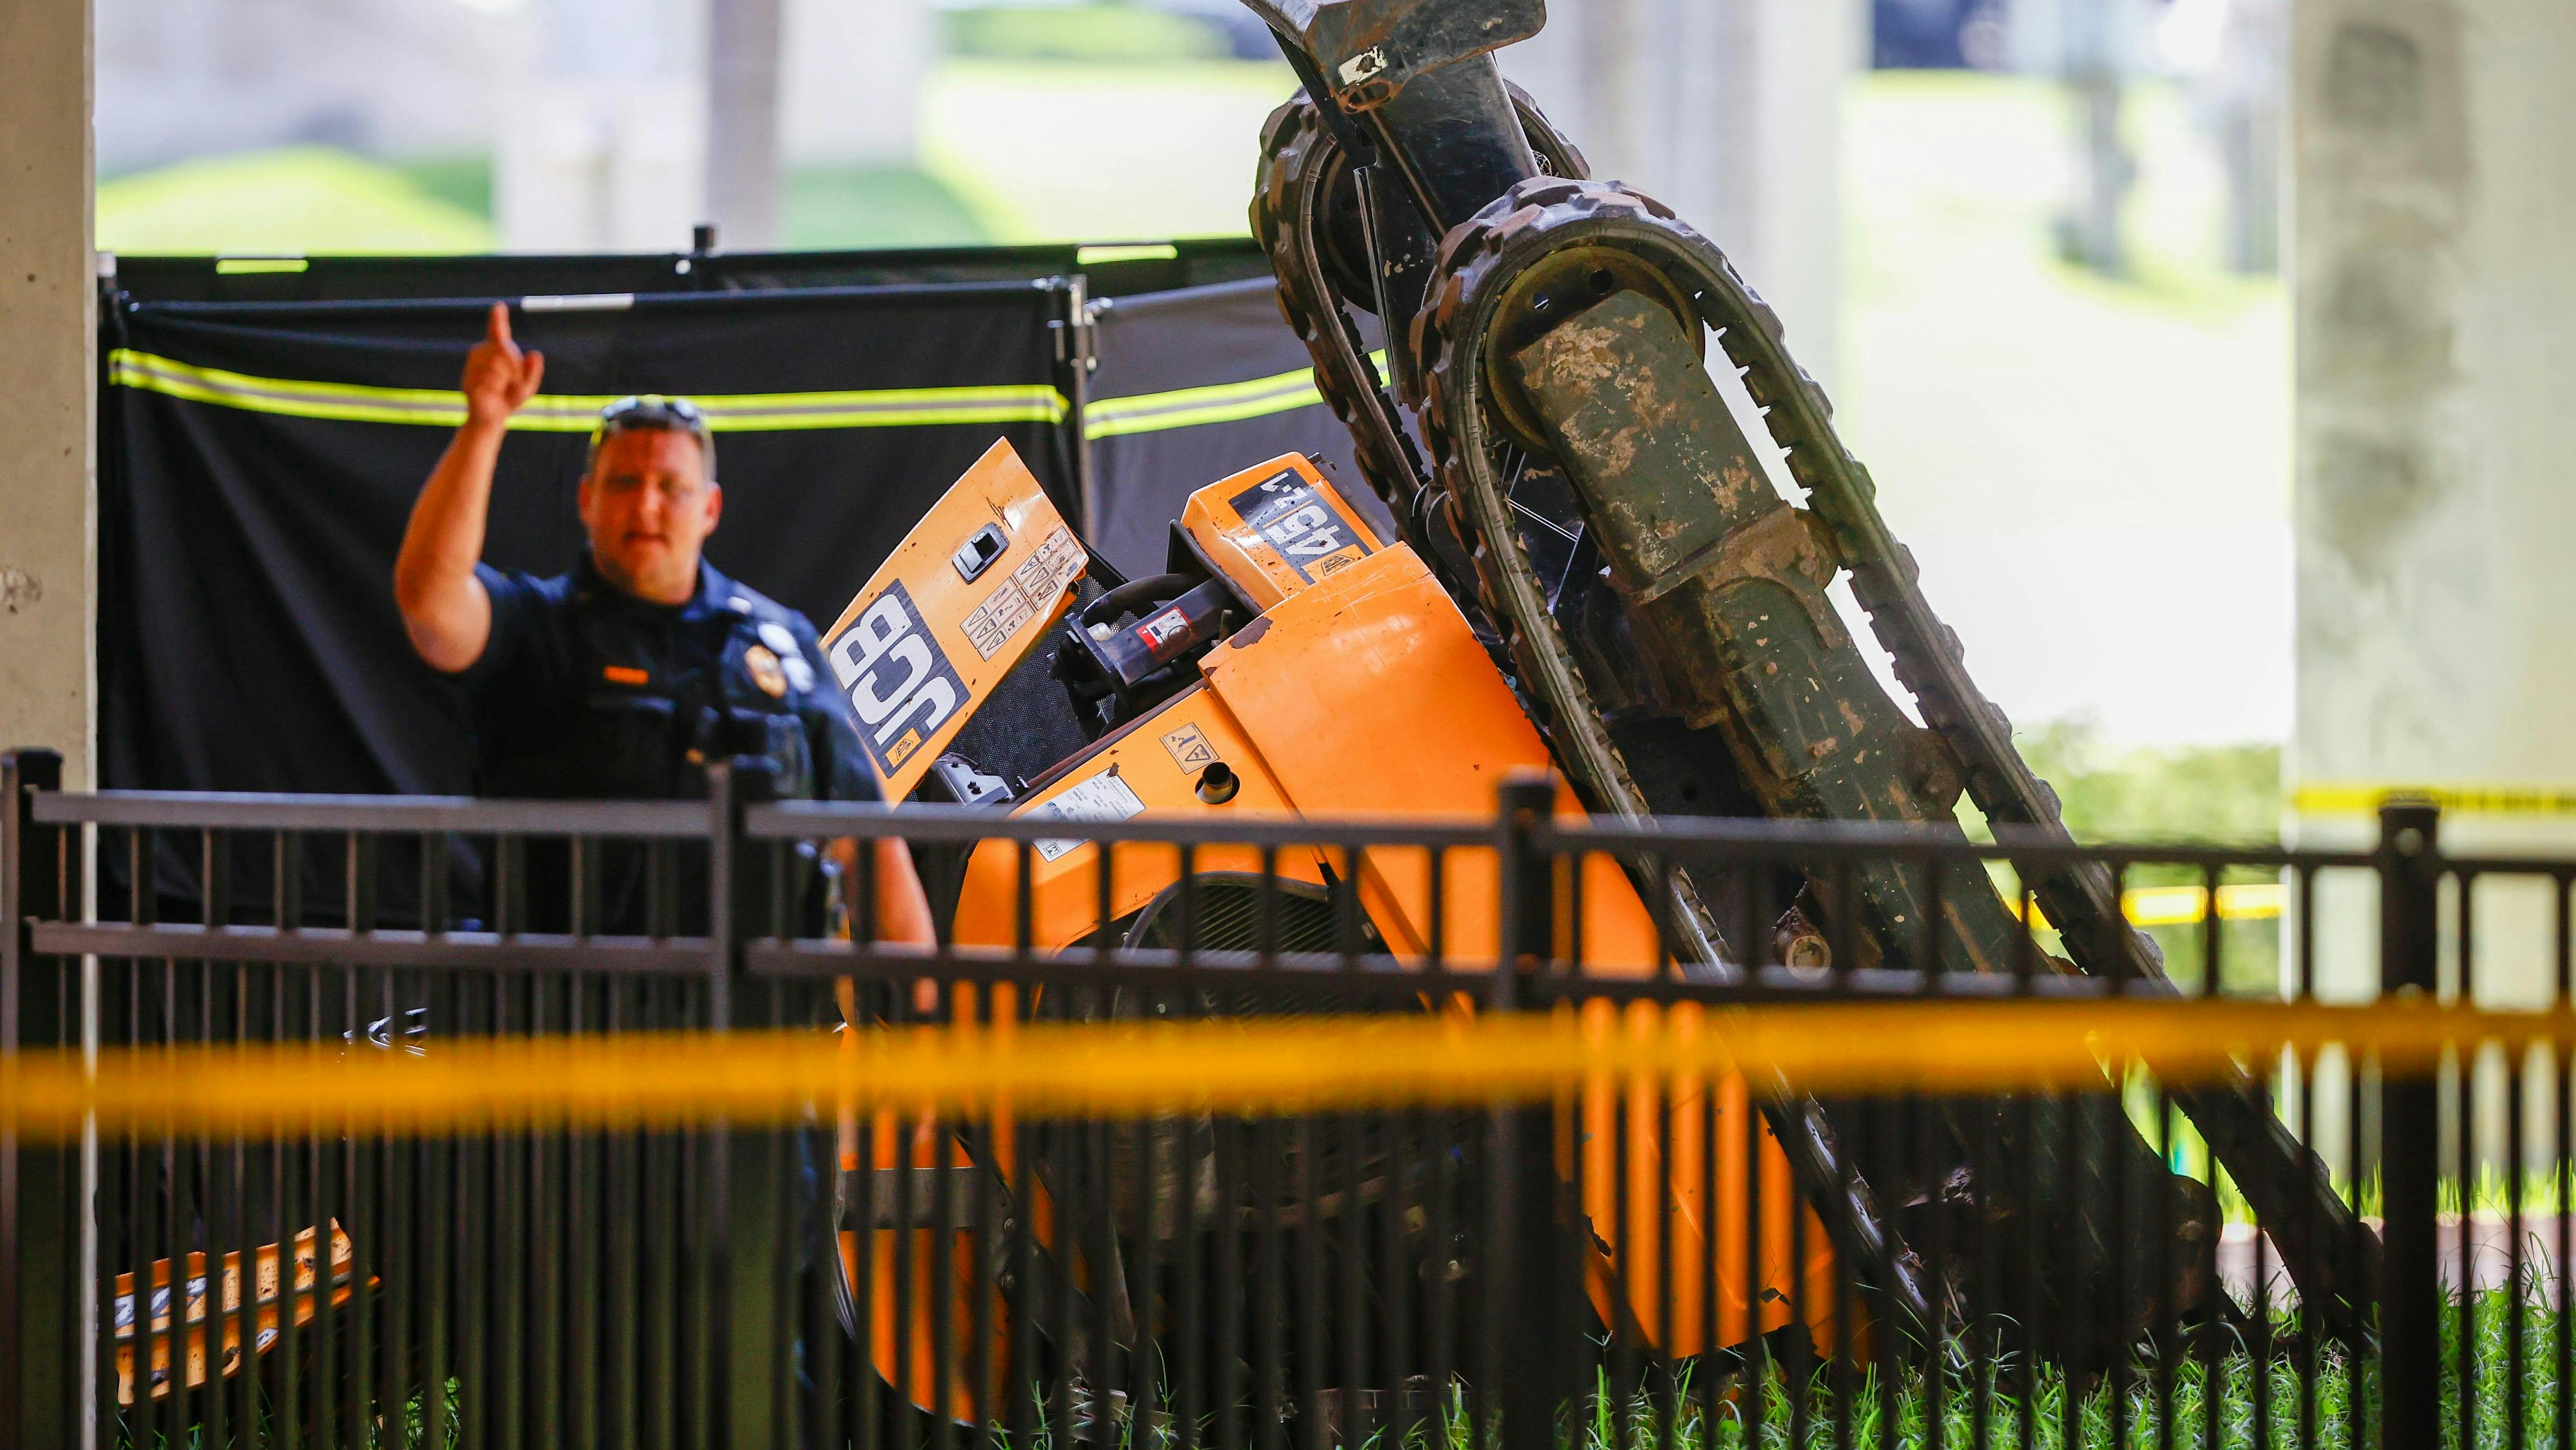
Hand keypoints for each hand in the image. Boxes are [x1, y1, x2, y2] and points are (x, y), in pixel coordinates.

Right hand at [460, 302, 544, 426]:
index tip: (499, 307)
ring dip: (505, 380)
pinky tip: (492, 392)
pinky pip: (487, 379)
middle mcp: (482, 353)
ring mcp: (473, 365)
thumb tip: (535, 353)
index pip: (498, 332)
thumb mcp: (527, 387)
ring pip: (496, 365)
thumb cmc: (510, 397)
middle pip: (504, 351)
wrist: (492, 416)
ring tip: (500, 388)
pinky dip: (495, 388)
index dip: (498, 319)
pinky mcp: (468, 378)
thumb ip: (533, 371)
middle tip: (513, 382)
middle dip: (515, 368)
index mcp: (497, 351)